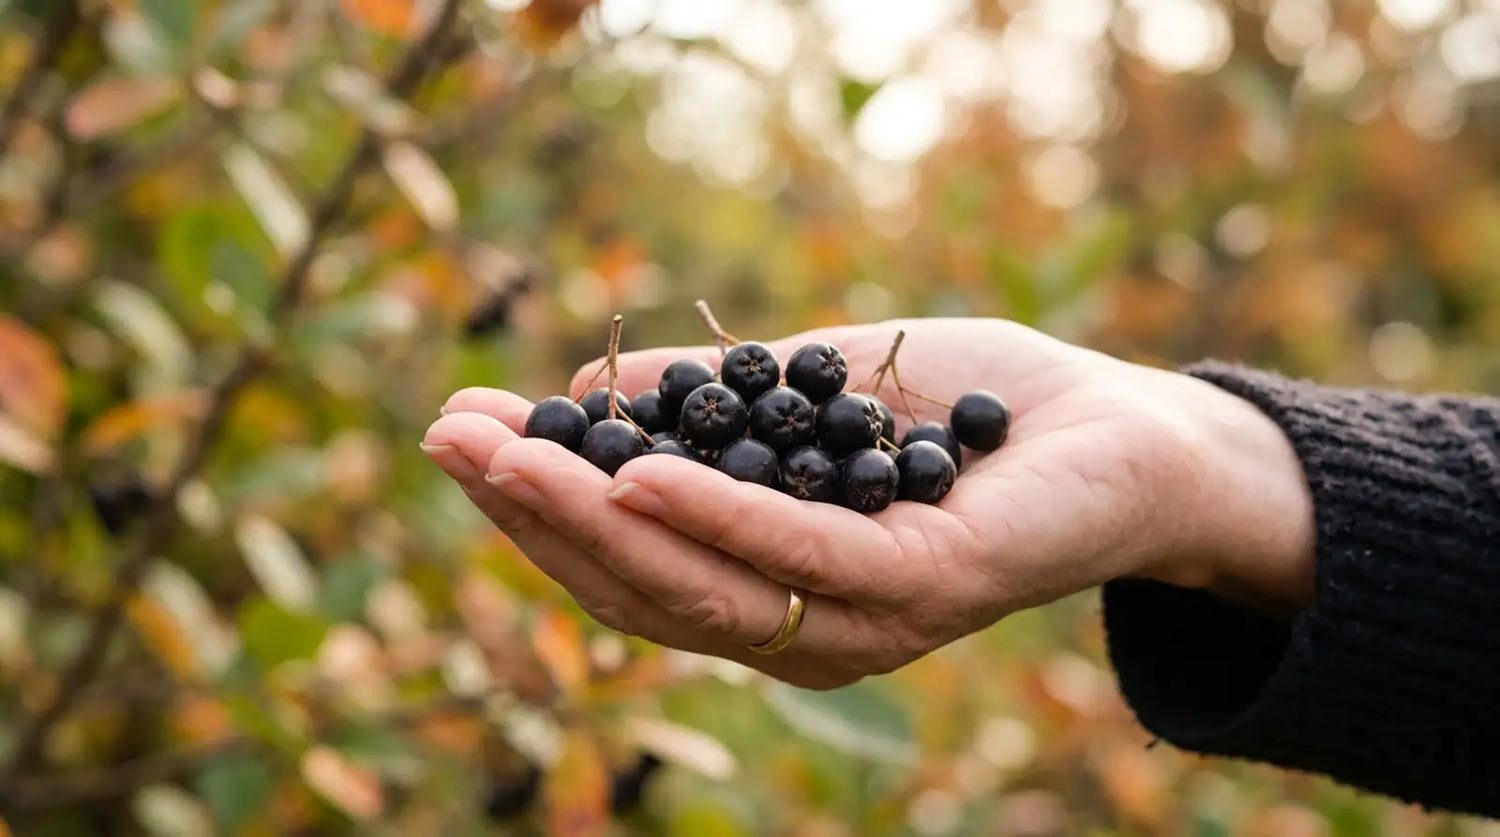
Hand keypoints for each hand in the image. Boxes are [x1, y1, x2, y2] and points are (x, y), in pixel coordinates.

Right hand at [423, 318, 1314, 688]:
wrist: (1124, 434)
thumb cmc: (967, 414)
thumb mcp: (811, 388)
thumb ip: (711, 397)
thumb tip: (586, 385)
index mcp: (767, 587)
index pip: (626, 562)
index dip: (534, 504)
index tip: (458, 429)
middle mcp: (802, 626)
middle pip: (639, 587)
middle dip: (533, 512)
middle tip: (445, 435)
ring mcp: (861, 621)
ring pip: (699, 585)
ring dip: (591, 515)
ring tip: (504, 447)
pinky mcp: (923, 588)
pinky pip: (801, 556)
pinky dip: (715, 514)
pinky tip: (638, 471)